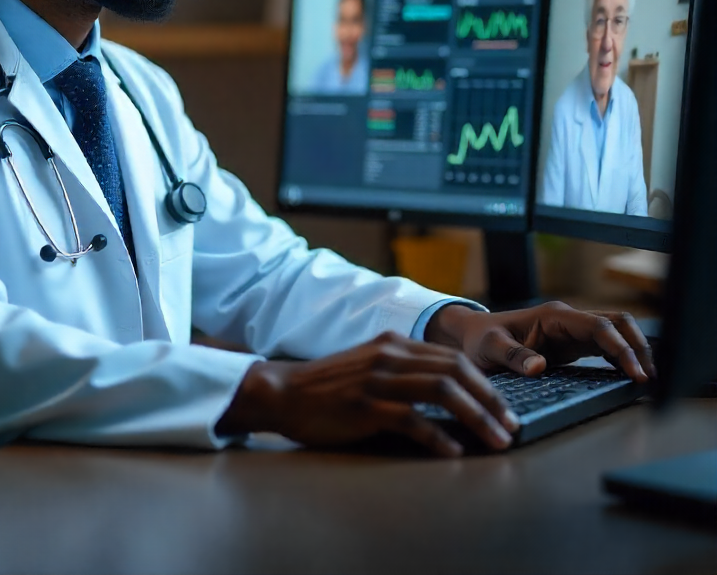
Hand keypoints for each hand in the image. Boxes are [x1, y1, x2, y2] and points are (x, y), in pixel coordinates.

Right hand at [216, 331, 519, 456]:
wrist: (284, 392)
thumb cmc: (330, 388)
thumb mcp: (370, 367)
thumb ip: (405, 373)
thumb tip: (451, 396)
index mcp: (394, 344)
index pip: (454, 359)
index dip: (486, 385)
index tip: (505, 409)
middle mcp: (390, 356)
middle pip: (456, 372)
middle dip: (491, 401)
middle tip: (511, 427)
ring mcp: (378, 379)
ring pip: (443, 392)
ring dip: (476, 418)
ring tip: (495, 441)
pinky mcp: (366, 405)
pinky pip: (413, 419)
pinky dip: (439, 436)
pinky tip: (453, 452)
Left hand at [424, 301, 654, 380]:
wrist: (471, 336)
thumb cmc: (479, 340)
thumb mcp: (489, 348)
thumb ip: (513, 356)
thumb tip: (540, 367)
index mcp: (553, 316)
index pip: (599, 326)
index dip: (622, 348)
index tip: (636, 372)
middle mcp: (567, 320)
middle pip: (618, 323)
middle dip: (638, 346)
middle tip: (650, 377)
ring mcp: (572, 331)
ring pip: (617, 332)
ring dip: (635, 351)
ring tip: (648, 380)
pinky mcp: (572, 344)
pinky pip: (606, 346)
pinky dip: (622, 358)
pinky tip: (630, 377)